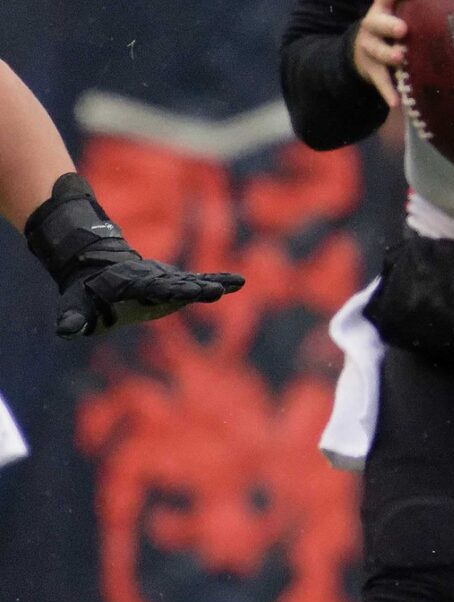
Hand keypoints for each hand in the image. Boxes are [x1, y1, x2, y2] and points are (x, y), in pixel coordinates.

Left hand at [54, 251, 243, 337]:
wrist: (97, 270)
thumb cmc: (86, 293)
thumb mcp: (74, 305)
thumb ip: (73, 318)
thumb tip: (66, 331)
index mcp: (129, 283)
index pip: (149, 287)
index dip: (166, 289)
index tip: (184, 290)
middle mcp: (151, 278)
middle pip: (175, 284)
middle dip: (193, 288)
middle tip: (214, 290)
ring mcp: (165, 280)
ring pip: (189, 282)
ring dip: (211, 283)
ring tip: (236, 283)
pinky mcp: (175, 284)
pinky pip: (196, 282)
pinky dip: (216, 281)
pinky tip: (239, 282)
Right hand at [353, 0, 406, 109]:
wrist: (363, 54)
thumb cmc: (393, 30)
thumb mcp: (399, 15)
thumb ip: (418, 7)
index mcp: (382, 10)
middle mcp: (372, 27)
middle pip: (376, 23)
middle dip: (389, 25)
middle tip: (403, 29)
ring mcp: (370, 49)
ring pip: (376, 51)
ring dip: (387, 54)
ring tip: (399, 58)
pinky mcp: (371, 70)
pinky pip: (379, 81)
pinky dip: (387, 91)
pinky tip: (397, 102)